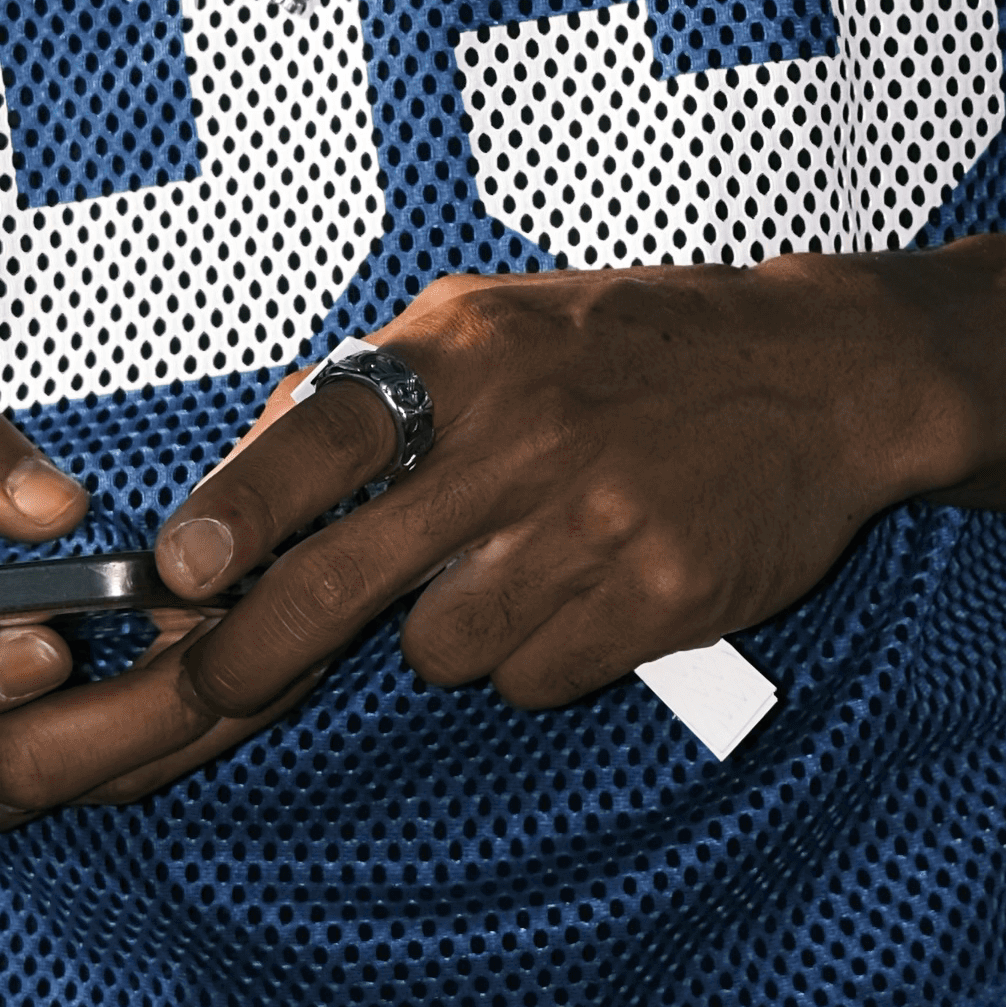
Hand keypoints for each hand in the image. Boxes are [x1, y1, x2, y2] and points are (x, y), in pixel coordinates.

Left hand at [0, 257, 947, 824]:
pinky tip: (583, 590)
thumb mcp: (494, 322)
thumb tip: (244, 471)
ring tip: (514, 565)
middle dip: (261, 649)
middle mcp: (523, 436)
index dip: (238, 512)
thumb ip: (370, 392)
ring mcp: (594, 524)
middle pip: (346, 578)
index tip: (182, 568)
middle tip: (222, 684)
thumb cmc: (639, 348)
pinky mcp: (658, 598)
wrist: (822, 374)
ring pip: (440, 648)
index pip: (320, 438)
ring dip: (448, 632)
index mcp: (467, 353)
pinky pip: (534, 677)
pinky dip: (537, 655)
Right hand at [0, 385, 240, 844]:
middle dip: (122, 716)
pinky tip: (258, 678)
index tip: (47, 644)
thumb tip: (61, 504)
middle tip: (220, 655)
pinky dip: (175, 739)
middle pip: (0, 765)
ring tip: (272, 660)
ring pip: (63, 785)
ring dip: (172, 734)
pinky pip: (87, 783)